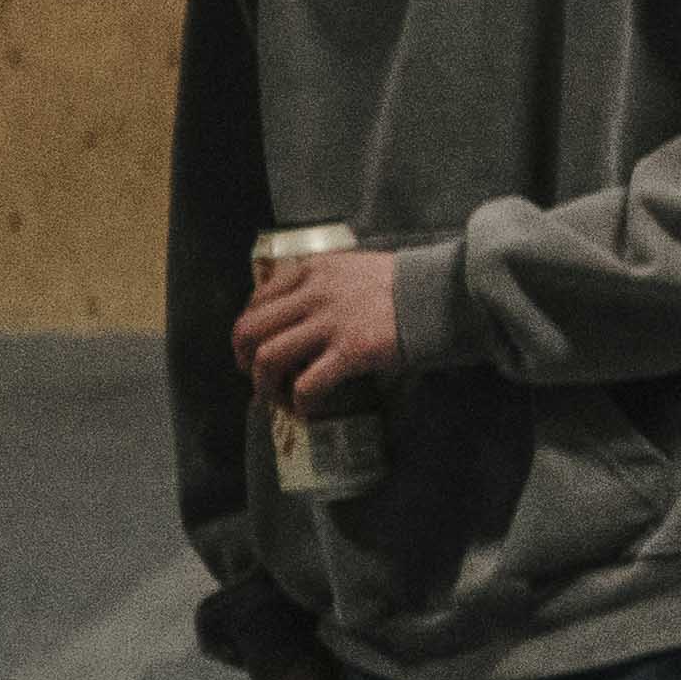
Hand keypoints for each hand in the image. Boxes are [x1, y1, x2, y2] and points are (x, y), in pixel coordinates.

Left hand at [232, 233, 417, 413]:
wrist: (436, 294)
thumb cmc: (399, 285)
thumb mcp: (350, 269)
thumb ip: (319, 284)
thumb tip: (295, 314)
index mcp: (311, 271)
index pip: (256, 301)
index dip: (246, 332)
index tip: (252, 350)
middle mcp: (312, 294)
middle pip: (251, 330)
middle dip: (244, 360)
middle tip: (255, 378)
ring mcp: (330, 323)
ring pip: (269, 357)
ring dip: (265, 385)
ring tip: (277, 399)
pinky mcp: (350, 351)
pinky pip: (307, 384)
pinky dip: (301, 403)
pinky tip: (308, 410)